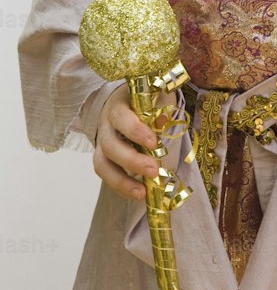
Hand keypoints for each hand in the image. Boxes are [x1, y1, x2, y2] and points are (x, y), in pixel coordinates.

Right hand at [93, 84, 172, 201]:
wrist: (124, 103)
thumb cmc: (145, 99)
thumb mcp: (157, 95)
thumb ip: (162, 105)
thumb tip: (163, 122)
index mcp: (117, 106)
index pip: (120, 117)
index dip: (134, 130)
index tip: (153, 142)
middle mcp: (105, 126)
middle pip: (110, 146)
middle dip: (131, 161)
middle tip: (154, 170)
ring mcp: (101, 144)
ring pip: (102, 165)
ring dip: (121, 182)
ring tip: (142, 193)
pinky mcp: (104, 159)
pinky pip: (106, 175)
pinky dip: (121, 187)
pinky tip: (138, 194)